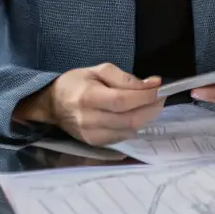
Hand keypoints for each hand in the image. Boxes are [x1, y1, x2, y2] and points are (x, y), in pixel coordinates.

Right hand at [14, 64, 165, 145]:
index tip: (161, 89)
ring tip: (150, 104)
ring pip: (129, 130)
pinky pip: (122, 137)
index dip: (146, 97)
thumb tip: (152, 84)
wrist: (53, 104)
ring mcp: (91, 135)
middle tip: (161, 97)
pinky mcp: (95, 143)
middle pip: (130, 119)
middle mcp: (89, 120)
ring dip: (145, 117)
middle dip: (151, 108)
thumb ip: (126, 78)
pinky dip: (133, 126)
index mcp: (89, 97)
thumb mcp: (99, 70)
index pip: (123, 101)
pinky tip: (135, 115)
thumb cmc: (77, 83)